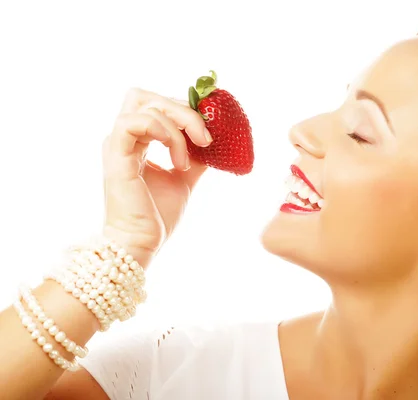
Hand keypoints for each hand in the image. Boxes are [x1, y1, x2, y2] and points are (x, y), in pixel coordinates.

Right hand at [102, 88, 211, 266]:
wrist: (142, 241)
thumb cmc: (157, 214)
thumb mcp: (184, 178)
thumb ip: (195, 156)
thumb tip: (214, 140)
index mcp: (137, 141)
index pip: (156, 105)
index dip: (184, 109)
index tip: (210, 130)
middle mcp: (124, 138)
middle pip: (149, 97)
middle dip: (183, 110)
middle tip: (205, 137)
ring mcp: (117, 143)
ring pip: (147, 105)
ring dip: (178, 127)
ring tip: (188, 159)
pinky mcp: (116, 154)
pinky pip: (135, 122)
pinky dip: (163, 131)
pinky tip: (177, 157)